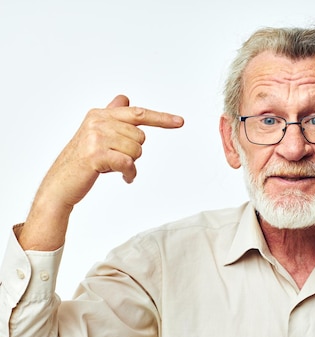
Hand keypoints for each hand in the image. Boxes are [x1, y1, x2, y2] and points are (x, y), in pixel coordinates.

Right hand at [17, 95, 183, 250]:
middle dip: (133, 151)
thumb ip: (112, 117)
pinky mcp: (96, 155)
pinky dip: (130, 174)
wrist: (60, 183)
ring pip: (136, 151)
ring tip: (113, 166)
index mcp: (100, 114)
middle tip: (115, 158)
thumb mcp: (97, 134)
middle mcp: (98, 121)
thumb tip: (124, 100)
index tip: (180, 121)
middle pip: (140, 137)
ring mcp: (96, 137)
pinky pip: (128, 163)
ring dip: (130, 163)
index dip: (161, 118)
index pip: (138, 113)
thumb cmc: (82, 160)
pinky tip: (124, 178)